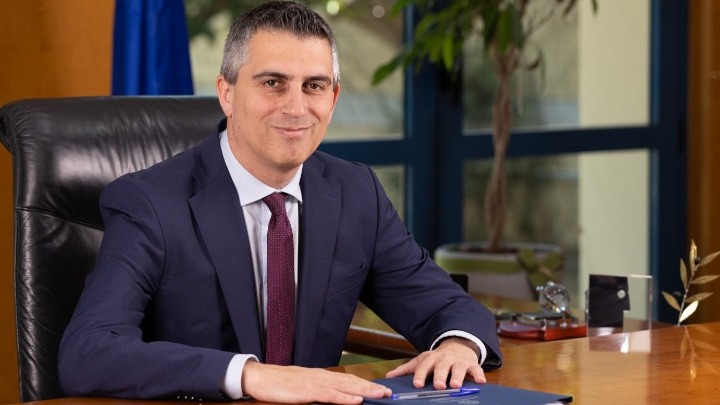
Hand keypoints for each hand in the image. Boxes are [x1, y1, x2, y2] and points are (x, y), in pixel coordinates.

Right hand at [242, 361, 391, 403]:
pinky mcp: (307, 392)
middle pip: (351, 381)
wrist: (260, 378)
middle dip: (370, 387)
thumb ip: (319, 391)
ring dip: (364, 391)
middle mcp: (322, 377)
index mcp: (321, 376)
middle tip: (388, 392)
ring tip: (379, 395)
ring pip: (345, 387)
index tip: (381, 389)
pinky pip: (330, 395)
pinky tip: (356, 400)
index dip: (365, 384)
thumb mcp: (303, 387)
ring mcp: (315, 383)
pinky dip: (345, 398)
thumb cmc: (280, 384)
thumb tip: (334, 396)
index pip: (348, 379)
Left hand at [385, 337, 485, 389]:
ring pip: (458, 368)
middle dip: (440, 376)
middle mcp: (444, 359)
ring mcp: (458, 361)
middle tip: (439, 386)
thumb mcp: (422, 361)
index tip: (418, 384)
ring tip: (455, 385)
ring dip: (457, 376)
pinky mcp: (471, 364)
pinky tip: (480, 381)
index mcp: (431, 359)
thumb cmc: (437, 358)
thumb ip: (407, 369)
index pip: (424, 367)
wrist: (457, 346)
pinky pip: (476, 369)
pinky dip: (479, 374)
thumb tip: (389, 377)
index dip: (420, 375)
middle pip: (441, 367)